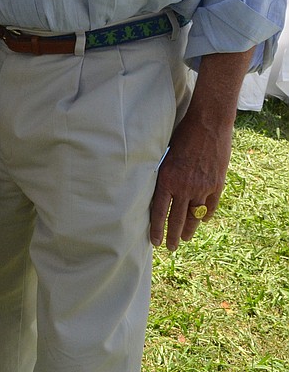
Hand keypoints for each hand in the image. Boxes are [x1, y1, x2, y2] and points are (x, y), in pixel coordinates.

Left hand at [149, 105, 230, 250]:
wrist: (208, 124)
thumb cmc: (182, 134)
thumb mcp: (165, 154)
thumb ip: (163, 174)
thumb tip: (157, 189)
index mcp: (167, 179)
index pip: (159, 212)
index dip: (156, 229)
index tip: (155, 242)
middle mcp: (184, 187)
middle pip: (176, 219)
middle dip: (173, 236)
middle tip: (171, 248)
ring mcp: (202, 187)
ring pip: (195, 217)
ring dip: (189, 230)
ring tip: (185, 239)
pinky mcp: (217, 184)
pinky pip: (210, 207)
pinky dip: (205, 216)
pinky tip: (201, 221)